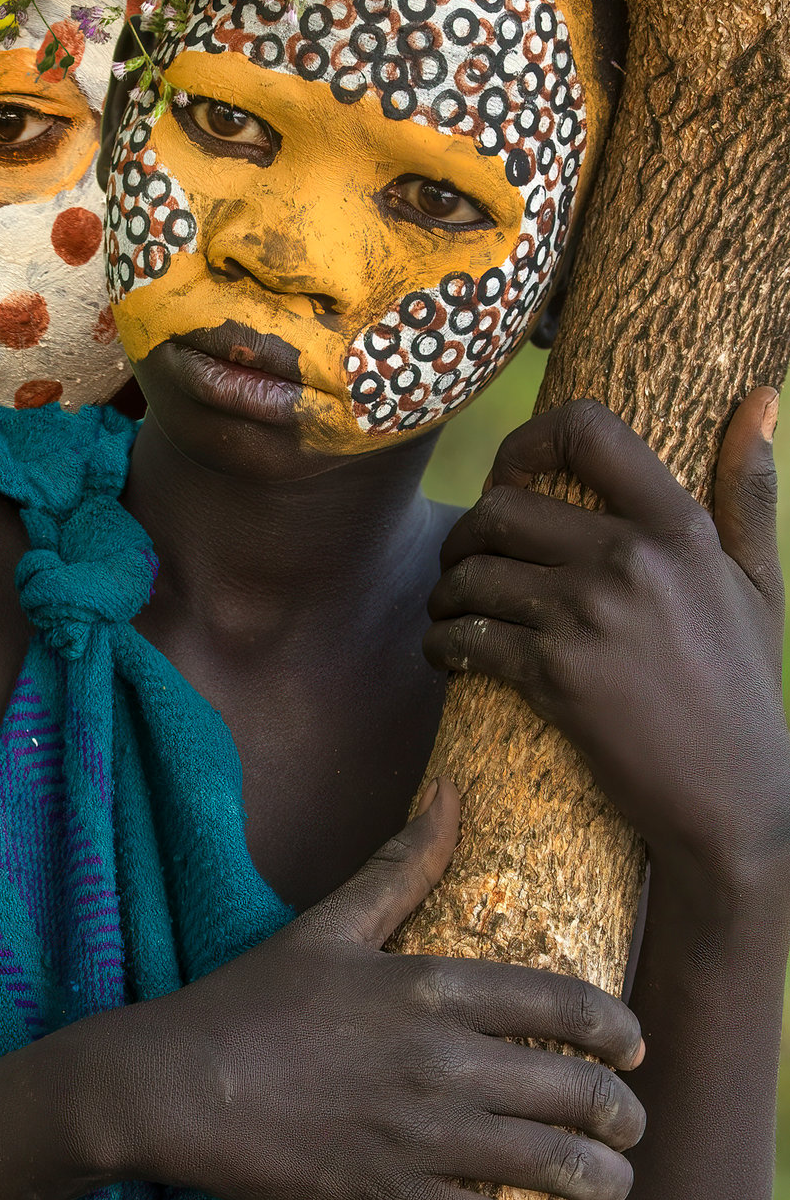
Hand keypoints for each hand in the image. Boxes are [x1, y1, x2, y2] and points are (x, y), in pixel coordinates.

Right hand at [115, 782, 644, 1199]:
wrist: (178, 1083)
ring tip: (613, 1184)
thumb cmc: (254, 998)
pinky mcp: (393, 1196)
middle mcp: (441, 1060)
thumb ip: (402, 864)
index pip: (561, 1004)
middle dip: (622, 1116)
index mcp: (430, 986)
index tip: (634, 1047)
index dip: (617, 1030)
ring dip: (603, 1182)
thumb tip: (449, 793)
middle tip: (628, 1126)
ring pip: (552, 1167)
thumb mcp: (331, 921)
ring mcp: (421, 1134)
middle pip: (575, 1091)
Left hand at [425, 393, 789, 895]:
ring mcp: (589, 618)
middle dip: (467, 533)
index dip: (526, 440)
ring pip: (471, 573)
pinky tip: (448, 652)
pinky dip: (442, 643)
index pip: (587, 432)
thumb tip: (758, 397)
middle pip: (501, 507)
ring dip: (446, 591)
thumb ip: (750, 488)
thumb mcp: (759, 582)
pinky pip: (466, 637)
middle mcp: (631, 560)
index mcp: (679, 528)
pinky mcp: (555, 677)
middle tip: (465, 559)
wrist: (734, 802)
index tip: (508, 473)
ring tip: (452, 608)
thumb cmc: (743, 689)